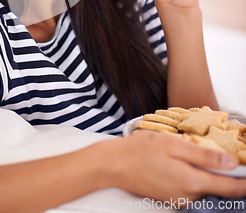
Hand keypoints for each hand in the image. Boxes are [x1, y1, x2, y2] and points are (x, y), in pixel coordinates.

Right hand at [105, 130, 245, 202]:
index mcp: (192, 182)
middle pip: (219, 190)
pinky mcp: (170, 199)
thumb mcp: (174, 145)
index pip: (230, 188)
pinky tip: (192, 166)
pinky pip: (192, 191)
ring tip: (215, 161)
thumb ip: (204, 155)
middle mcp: (188, 196)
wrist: (113, 165)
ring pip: (205, 190)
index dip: (245, 182)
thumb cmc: (141, 150)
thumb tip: (232, 162)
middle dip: (230, 178)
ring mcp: (178, 200)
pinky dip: (198, 180)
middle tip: (235, 162)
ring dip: (213, 178)